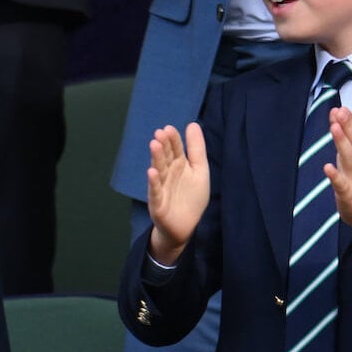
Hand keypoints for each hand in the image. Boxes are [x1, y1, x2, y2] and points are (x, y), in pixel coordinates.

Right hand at [147, 123, 209, 263]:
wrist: (186, 227)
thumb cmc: (192, 198)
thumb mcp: (200, 171)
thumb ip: (197, 148)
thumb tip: (192, 124)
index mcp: (179, 165)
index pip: (175, 149)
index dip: (172, 139)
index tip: (169, 128)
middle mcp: (168, 173)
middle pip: (165, 157)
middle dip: (163, 146)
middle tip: (160, 133)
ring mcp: (161, 187)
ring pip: (159, 170)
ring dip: (156, 158)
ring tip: (154, 145)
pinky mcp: (157, 203)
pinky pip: (155, 191)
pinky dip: (153, 182)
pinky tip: (152, 172)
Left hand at [323, 108, 351, 250]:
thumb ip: (348, 140)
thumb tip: (338, 117)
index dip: (351, 121)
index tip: (342, 107)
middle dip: (348, 126)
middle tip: (340, 111)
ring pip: (349, 158)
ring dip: (342, 143)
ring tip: (334, 128)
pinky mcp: (348, 194)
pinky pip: (341, 184)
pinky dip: (334, 175)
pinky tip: (326, 167)